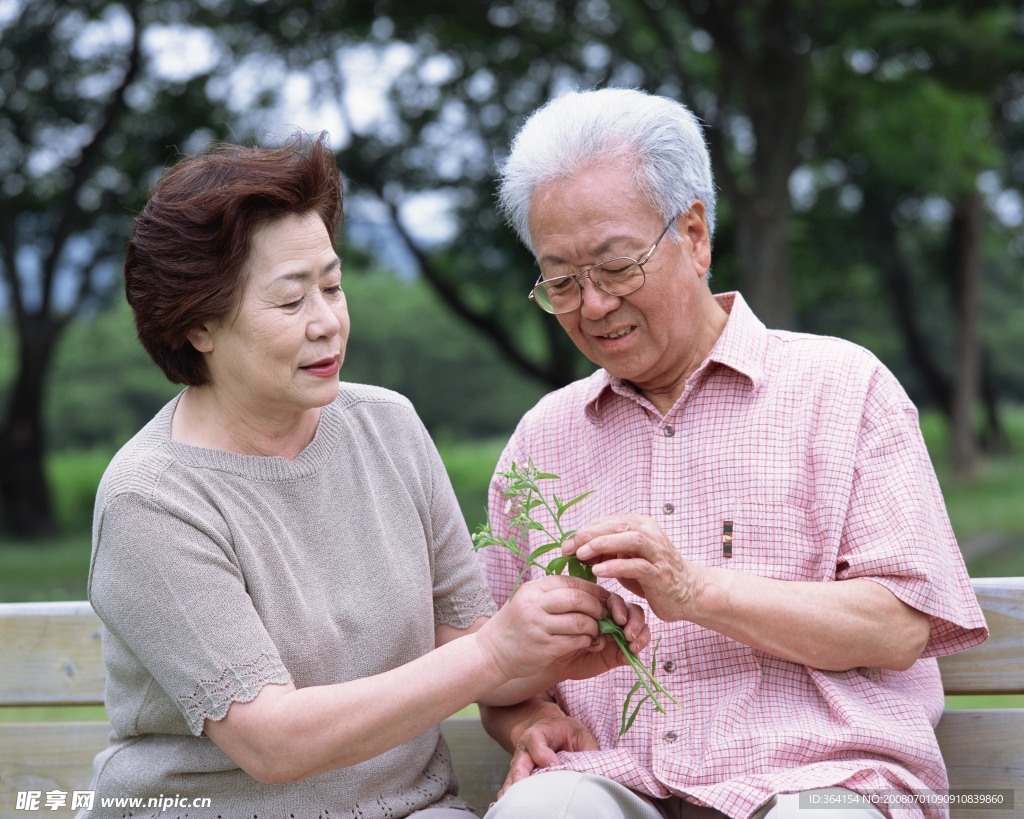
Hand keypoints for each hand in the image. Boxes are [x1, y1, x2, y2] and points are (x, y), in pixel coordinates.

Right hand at [476, 574, 610, 679]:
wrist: (491, 652)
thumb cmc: (516, 625)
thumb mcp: (529, 600)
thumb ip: (554, 594)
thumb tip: (589, 592)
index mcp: (534, 589)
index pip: (572, 582)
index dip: (593, 589)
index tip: (604, 597)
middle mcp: (535, 604)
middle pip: (578, 599)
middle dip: (597, 607)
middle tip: (604, 614)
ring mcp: (538, 626)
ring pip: (580, 621)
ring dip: (594, 627)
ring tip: (595, 630)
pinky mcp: (544, 647)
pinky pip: (575, 641)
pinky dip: (586, 641)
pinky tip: (586, 642)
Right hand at [498, 711, 597, 797]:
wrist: (553, 730)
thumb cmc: (568, 733)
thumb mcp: (579, 734)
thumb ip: (587, 749)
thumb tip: (596, 770)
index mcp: (538, 732)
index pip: (536, 742)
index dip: (544, 755)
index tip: (556, 766)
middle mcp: (525, 748)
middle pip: (519, 762)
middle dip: (522, 775)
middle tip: (528, 790)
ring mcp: (520, 764)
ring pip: (514, 777)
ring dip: (515, 789)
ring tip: (516, 803)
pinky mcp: (519, 777)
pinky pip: (512, 787)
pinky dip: (512, 796)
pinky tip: (512, 807)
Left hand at [552, 591, 650, 680]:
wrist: (557, 661)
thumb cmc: (560, 636)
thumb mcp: (569, 622)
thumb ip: (583, 614)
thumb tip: (600, 611)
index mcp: (600, 607)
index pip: (616, 600)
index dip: (618, 606)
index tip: (616, 617)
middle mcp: (612, 619)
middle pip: (632, 610)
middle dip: (633, 619)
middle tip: (627, 632)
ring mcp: (620, 634)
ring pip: (640, 624)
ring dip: (639, 631)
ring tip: (631, 641)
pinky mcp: (624, 651)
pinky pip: (639, 643)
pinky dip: (640, 644)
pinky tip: (632, 650)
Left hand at [564, 514, 701, 622]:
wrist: (688, 592)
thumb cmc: (653, 574)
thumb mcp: (627, 558)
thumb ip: (607, 550)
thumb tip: (576, 548)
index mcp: (640, 525)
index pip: (607, 522)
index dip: (585, 531)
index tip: (566, 544)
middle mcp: (650, 533)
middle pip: (616, 526)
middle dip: (589, 535)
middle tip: (568, 547)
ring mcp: (657, 552)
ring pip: (629, 539)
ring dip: (603, 545)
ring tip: (582, 555)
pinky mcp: (660, 573)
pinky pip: (637, 566)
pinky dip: (616, 567)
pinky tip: (599, 571)